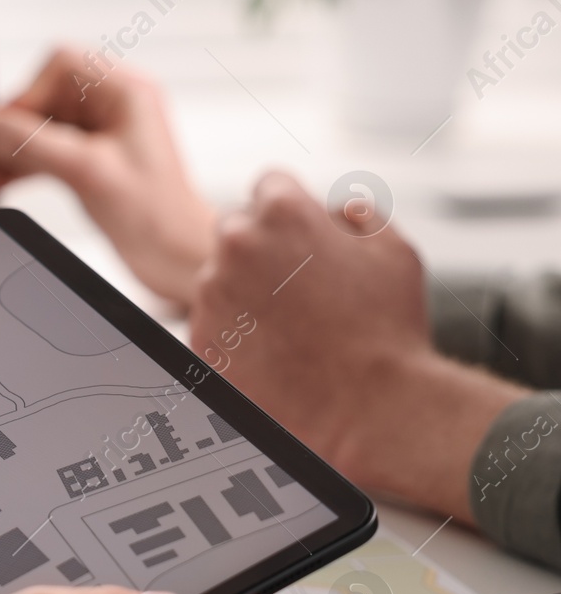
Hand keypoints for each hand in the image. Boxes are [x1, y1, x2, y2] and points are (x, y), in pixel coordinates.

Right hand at [0, 47, 215, 306]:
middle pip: (43, 97)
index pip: (59, 69)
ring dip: (8, 148)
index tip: (1, 131)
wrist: (177, 257)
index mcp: (125, 93)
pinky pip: (45, 149)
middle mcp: (113, 105)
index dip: (24, 96)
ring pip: (39, 125)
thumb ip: (33, 144)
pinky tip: (2, 181)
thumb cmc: (155, 216)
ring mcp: (101, 133)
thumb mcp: (86, 172)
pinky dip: (20, 164)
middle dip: (9, 127)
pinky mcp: (91, 160)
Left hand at [191, 172, 523, 520]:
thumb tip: (333, 210)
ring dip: (246, 292)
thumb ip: (356, 214)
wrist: (369, 408)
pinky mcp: (200, 336)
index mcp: (283, 212)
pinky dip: (234, 332)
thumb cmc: (388, 330)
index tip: (300, 235)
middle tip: (296, 286)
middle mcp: (238, 244)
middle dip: (261, 247)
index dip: (290, 209)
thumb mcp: (393, 249)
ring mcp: (212, 292)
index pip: (270, 186)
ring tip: (292, 328)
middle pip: (236, 228)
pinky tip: (272, 352)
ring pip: (220, 277)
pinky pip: (212, 323)